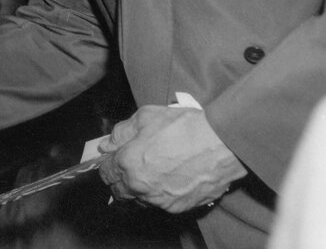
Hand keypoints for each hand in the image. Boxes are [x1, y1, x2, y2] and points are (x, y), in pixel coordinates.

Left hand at [97, 105, 246, 212]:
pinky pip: (160, 204)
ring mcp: (159, 200)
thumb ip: (122, 132)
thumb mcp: (146, 117)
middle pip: (118, 191)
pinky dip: (160, 194)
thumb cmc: (184, 126)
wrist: (220, 143)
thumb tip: (107, 144)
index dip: (108, 163)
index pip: (105, 172)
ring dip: (139, 189)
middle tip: (130, 166)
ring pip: (139, 200)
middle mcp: (140, 186)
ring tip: (153, 171)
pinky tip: (170, 178)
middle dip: (120, 180)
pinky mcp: (178, 207)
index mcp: (128, 163)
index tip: (114, 159)